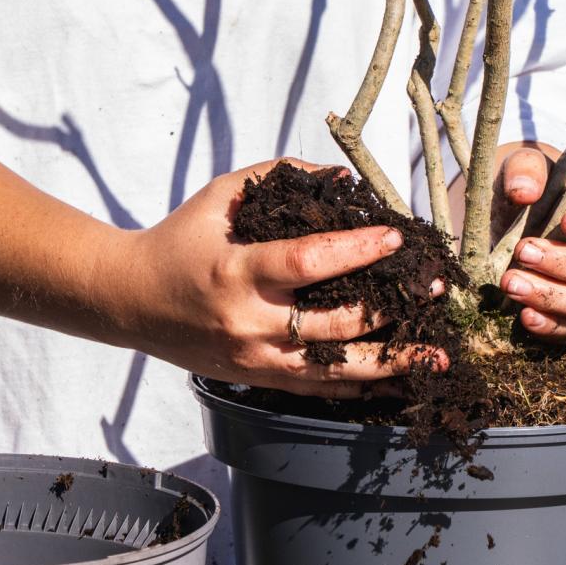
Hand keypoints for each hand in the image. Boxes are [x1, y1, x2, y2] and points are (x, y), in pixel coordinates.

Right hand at [126, 159, 445, 396]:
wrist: (129, 301)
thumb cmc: (179, 241)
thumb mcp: (220, 197)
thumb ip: (277, 175)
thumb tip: (343, 177)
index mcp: (236, 272)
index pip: (308, 263)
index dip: (357, 251)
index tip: (396, 237)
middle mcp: (247, 323)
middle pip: (333, 325)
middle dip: (392, 308)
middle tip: (434, 289)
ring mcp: (253, 359)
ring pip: (333, 371)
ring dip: (391, 363)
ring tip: (436, 353)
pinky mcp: (256, 379)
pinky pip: (317, 389)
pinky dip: (361, 387)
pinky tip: (398, 380)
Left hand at [494, 144, 565, 341]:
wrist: (495, 222)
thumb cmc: (519, 189)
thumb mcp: (519, 169)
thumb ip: (526, 170)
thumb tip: (524, 191)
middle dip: (565, 263)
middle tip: (523, 252)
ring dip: (551, 296)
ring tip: (512, 284)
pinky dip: (549, 327)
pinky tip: (524, 317)